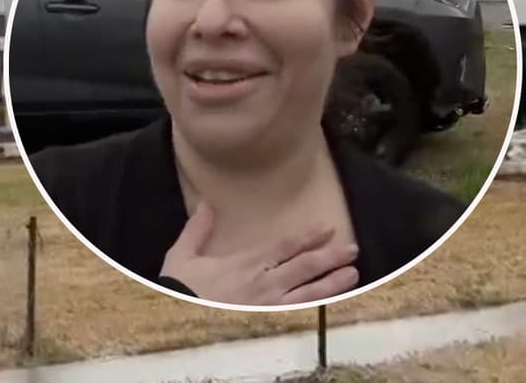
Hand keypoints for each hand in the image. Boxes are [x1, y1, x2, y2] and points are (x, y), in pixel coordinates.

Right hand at [159, 202, 359, 305]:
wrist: (173, 323)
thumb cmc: (178, 291)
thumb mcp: (182, 257)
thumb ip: (197, 229)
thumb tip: (206, 203)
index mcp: (245, 263)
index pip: (285, 246)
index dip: (308, 237)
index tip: (328, 229)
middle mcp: (262, 283)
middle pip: (303, 266)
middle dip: (330, 256)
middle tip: (352, 249)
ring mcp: (266, 305)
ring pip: (307, 292)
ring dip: (332, 282)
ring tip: (352, 274)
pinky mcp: (266, 323)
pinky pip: (297, 314)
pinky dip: (316, 307)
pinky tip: (331, 302)